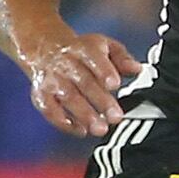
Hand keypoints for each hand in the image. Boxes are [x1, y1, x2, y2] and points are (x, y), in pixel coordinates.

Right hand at [22, 29, 141, 136]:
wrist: (43, 48)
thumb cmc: (79, 52)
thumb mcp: (103, 46)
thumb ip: (122, 58)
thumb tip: (137, 69)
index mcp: (83, 49)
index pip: (93, 58)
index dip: (104, 71)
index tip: (115, 84)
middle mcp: (65, 64)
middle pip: (83, 81)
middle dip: (100, 100)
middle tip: (116, 117)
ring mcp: (52, 80)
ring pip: (68, 97)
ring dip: (84, 115)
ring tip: (100, 129)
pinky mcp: (41, 95)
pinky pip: (50, 110)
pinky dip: (63, 122)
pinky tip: (80, 130)